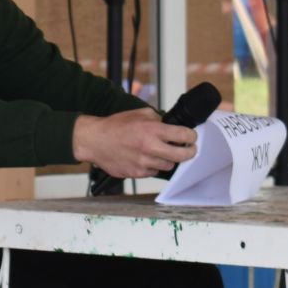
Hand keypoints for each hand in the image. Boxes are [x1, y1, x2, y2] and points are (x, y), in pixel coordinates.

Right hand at [71, 108, 197, 179]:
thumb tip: (170, 125)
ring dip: (168, 159)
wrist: (95, 140)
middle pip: (182, 155)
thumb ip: (157, 119)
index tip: (192, 137)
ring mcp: (143, 162)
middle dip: (189, 152)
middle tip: (189, 149)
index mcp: (151, 130)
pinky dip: (153, 165)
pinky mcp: (137, 173)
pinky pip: (154, 171)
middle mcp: (149, 147)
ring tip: (160, 152)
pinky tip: (145, 158)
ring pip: (168, 165)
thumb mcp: (138, 114)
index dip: (191, 136)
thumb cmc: (115, 126)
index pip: (183, 135)